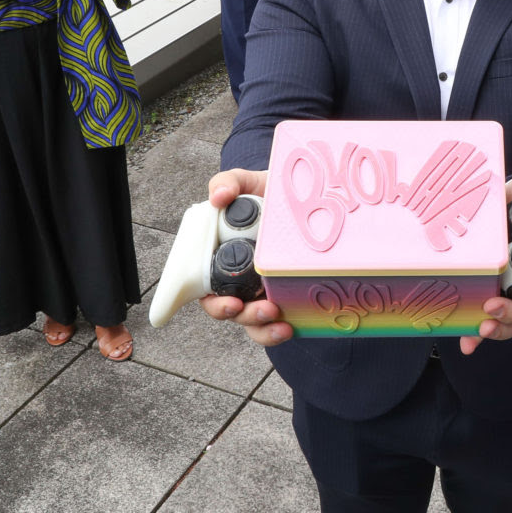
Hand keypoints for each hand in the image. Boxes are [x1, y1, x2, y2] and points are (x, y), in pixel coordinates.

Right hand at [196, 169, 292, 345]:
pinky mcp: (282, 294)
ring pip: (252, 321)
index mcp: (219, 257)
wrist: (304, 195)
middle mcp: (236, 277)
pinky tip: (291, 326)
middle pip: (231, 309)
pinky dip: (278, 330)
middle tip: (265, 310)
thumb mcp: (248, 182)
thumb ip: (229, 182)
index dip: (217, 304)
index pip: (207, 290)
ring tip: (280, 321)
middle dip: (245, 316)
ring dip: (262, 328)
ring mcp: (259, 288)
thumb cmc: (267, 192)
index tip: (232, 304)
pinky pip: (275, 321)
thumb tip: (218, 197)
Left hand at [459, 169, 511, 354]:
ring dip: (495, 328)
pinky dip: (474, 332)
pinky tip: (466, 342)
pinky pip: (482, 316)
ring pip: (507, 320)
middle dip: (511, 317)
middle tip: (494, 309)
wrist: (506, 201)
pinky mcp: (487, 289)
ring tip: (480, 328)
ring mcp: (508, 289)